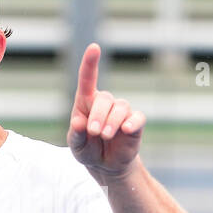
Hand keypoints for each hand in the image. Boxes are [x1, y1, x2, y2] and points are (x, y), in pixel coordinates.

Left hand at [67, 43, 145, 178]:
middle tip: (94, 132)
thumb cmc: (88, 150)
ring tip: (105, 136)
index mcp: (86, 102)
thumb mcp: (76, 145)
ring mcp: (121, 112)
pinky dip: (132, 122)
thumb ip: (75, 134)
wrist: (106, 166)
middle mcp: (105, 103)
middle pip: (105, 98)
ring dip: (112, 122)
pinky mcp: (135, 123)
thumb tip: (78, 122)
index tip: (94, 47)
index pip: (87, 79)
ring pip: (120, 107)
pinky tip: (126, 129)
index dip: (90, 63)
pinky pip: (137, 118)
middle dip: (98, 115)